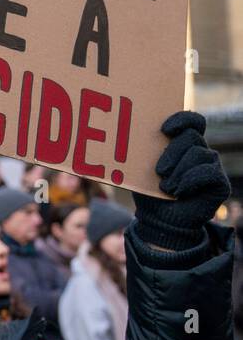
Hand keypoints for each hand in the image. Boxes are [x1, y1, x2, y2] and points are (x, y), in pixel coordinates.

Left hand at [132, 111, 229, 252]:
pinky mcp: (220, 183)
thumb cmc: (149, 191)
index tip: (164, 129)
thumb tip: (119, 134)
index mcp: (183, 143)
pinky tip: (179, 190)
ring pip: (199, 154)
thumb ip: (140, 152)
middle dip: (172, 152)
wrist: (160, 220)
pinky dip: (190, 180)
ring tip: (167, 187)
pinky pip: (209, 173)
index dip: (182, 119)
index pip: (192, 121)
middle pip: (192, 137)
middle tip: (159, 171)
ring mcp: (211, 166)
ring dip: (178, 171)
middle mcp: (200, 151)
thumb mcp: (141, 169)